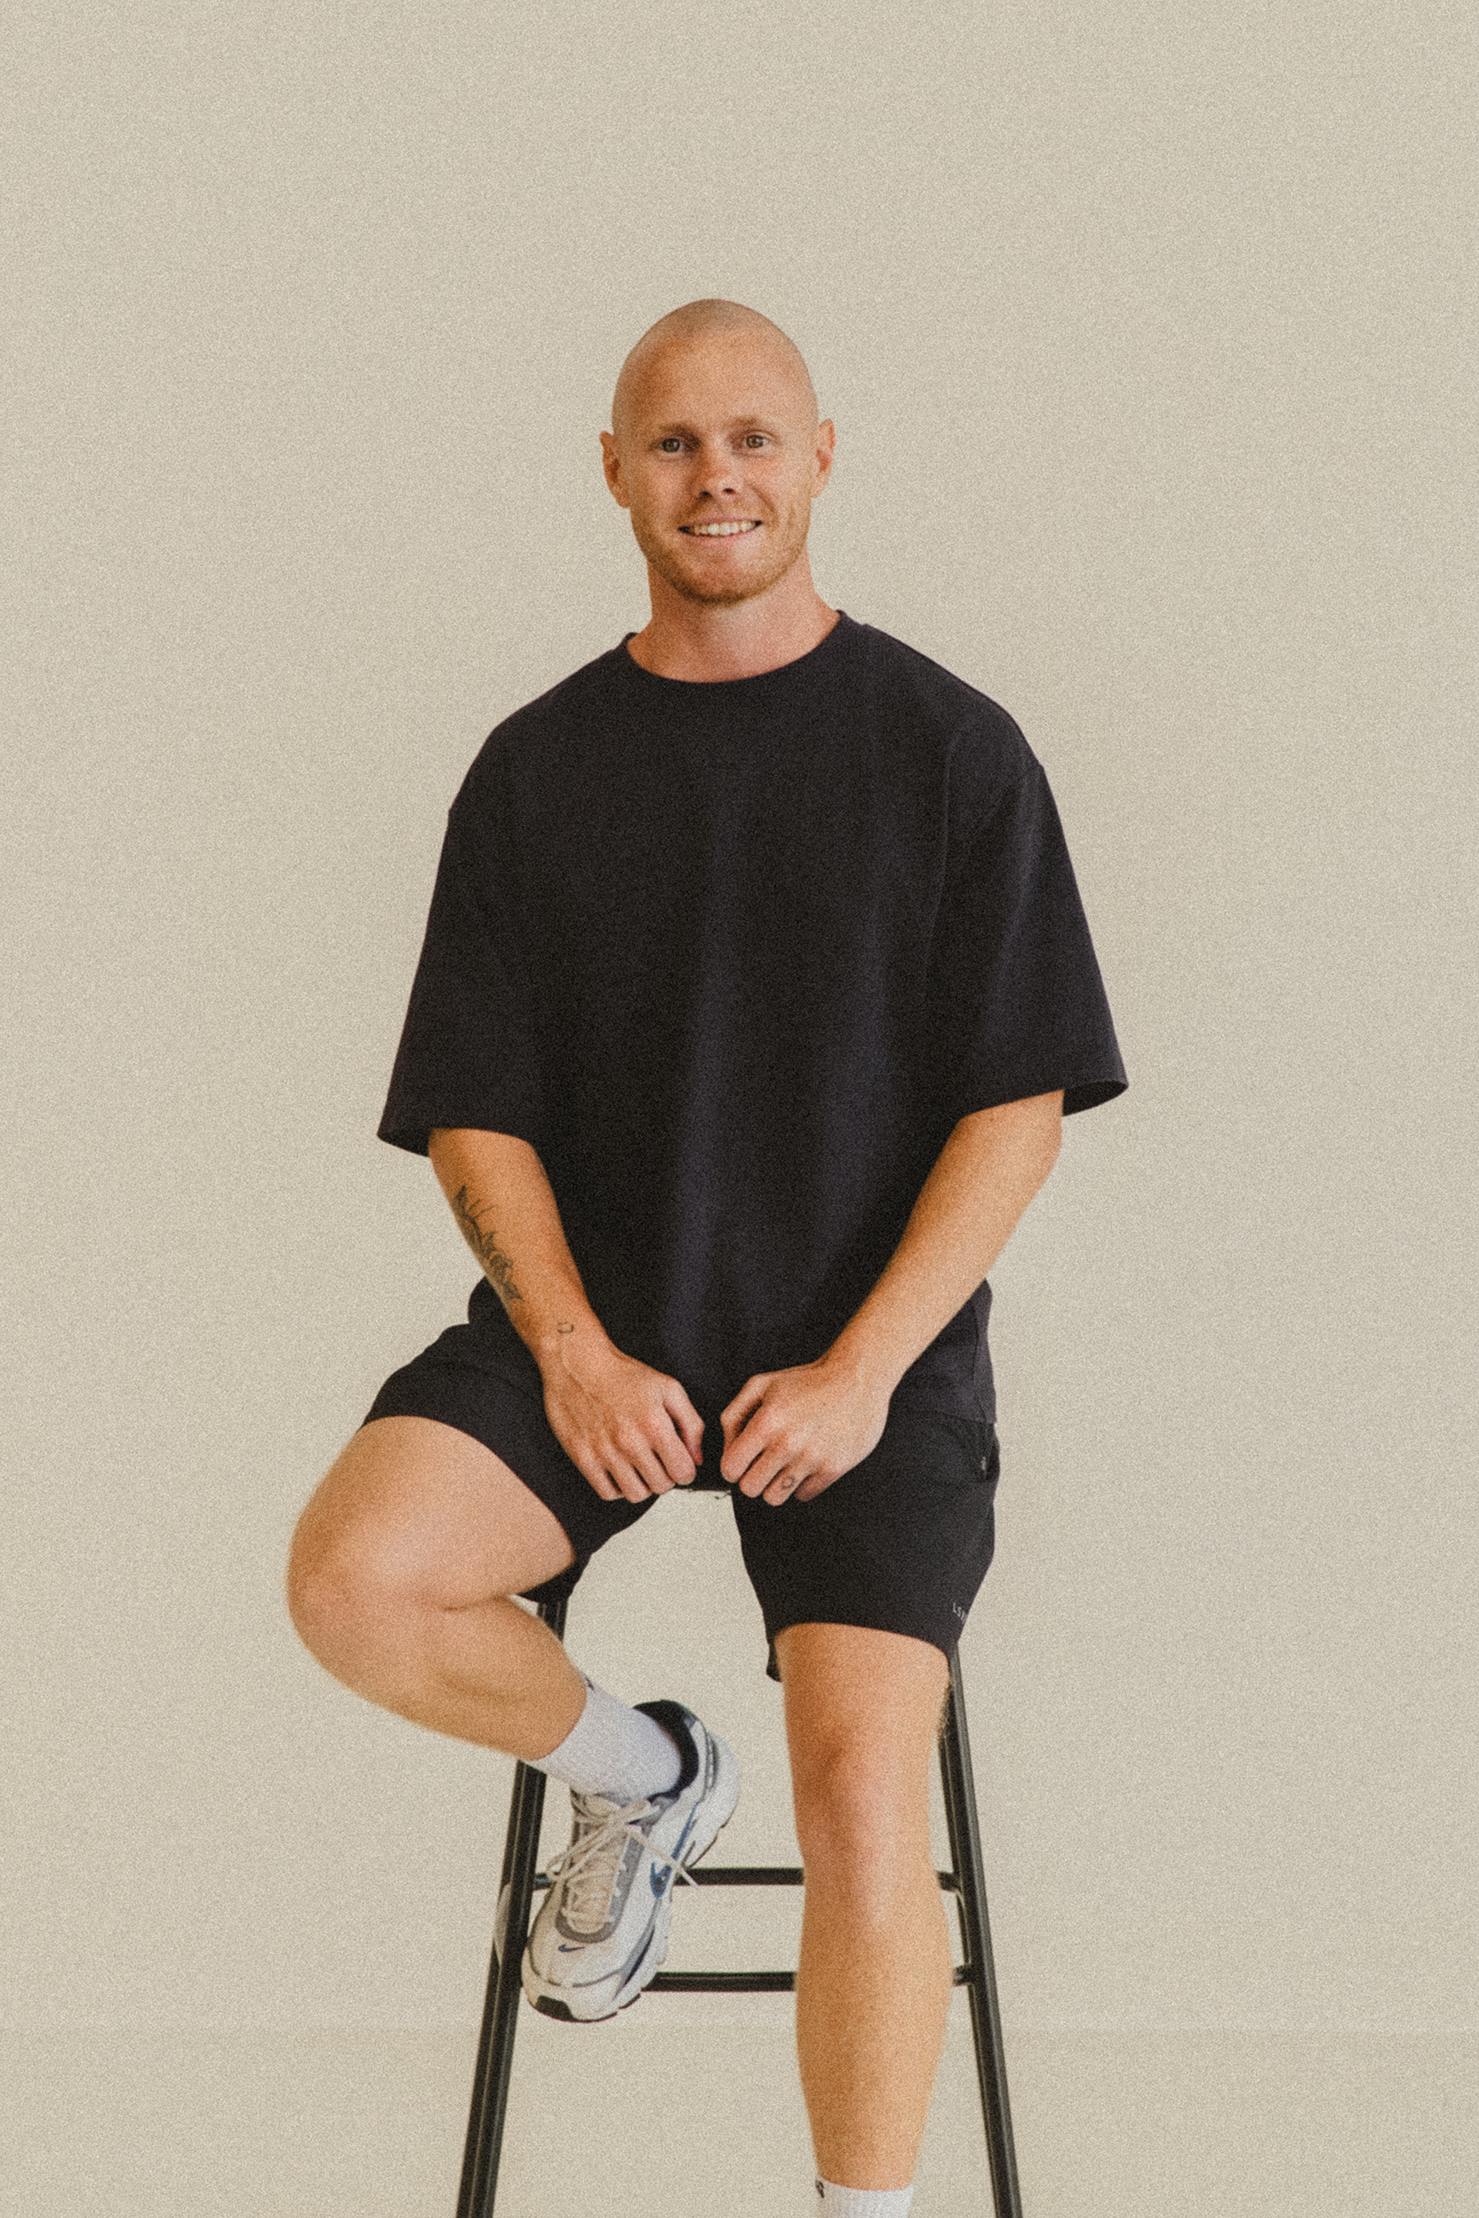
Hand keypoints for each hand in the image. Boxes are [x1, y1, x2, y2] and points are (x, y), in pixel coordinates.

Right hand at [540, 1336, 705, 1503]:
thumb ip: (691, 1423)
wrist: (578, 1363)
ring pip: (636, 1494)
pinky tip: (619, 1469)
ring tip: (639, 1466)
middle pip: (661, 1486)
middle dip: (666, 1476)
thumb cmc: (622, 1374)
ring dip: (643, 1484)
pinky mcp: (582, 1457)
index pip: (683, 1472)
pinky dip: (617, 1487)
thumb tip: (697, 1458)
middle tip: (659, 1461)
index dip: (686, 1469)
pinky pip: (607, 1493)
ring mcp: (604, 1452)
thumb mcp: (668, 1388)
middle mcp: (629, 1441)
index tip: (679, 1462)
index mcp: (654, 1424)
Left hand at [718, 1356, 891, 1506]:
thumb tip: (728, 1450)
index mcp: (766, 1422)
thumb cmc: (806, 1381)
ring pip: (775, 1498)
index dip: (733, 1467)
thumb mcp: (760, 1385)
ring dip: (775, 1484)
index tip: (742, 1460)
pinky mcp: (834, 1468)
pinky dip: (802, 1483)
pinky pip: (804, 1495)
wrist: (856, 1377)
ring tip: (784, 1465)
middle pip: (750, 1489)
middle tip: (763, 1463)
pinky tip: (807, 1462)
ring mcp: (812, 1458)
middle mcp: (788, 1443)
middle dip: (752, 1477)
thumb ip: (733, 1417)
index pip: (731, 1469)